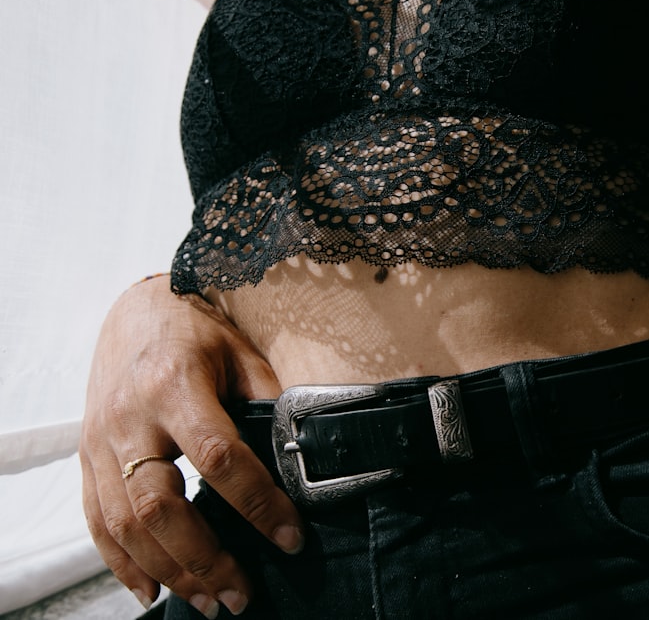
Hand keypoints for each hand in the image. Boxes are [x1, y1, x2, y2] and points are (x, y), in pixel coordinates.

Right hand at [80, 275, 301, 617]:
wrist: (137, 311)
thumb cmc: (199, 333)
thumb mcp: (243, 355)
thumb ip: (268, 405)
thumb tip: (307, 460)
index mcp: (175, 385)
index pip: (219, 456)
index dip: (257, 502)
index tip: (290, 536)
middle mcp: (130, 418)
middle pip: (159, 505)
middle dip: (203, 558)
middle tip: (241, 593)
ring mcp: (101, 441)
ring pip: (125, 524)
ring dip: (168, 571)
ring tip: (209, 601)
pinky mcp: (88, 457)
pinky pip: (96, 522)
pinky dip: (122, 563)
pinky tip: (153, 588)